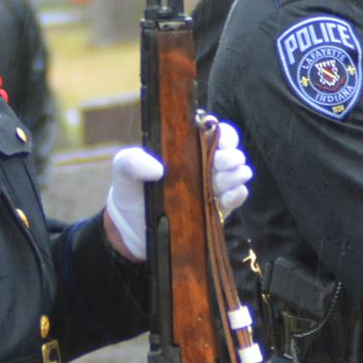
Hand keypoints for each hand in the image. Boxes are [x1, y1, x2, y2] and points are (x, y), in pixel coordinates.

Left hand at [103, 119, 250, 263]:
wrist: (131, 229)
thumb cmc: (131, 192)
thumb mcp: (123, 170)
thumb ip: (132, 161)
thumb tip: (157, 169)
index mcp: (187, 149)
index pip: (216, 133)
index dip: (224, 135)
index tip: (220, 142)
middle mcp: (204, 165)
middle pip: (233, 153)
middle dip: (231, 156)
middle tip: (218, 164)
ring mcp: (213, 188)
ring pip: (239, 174)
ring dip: (235, 176)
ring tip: (219, 183)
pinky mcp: (217, 210)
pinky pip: (237, 198)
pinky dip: (237, 195)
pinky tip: (223, 198)